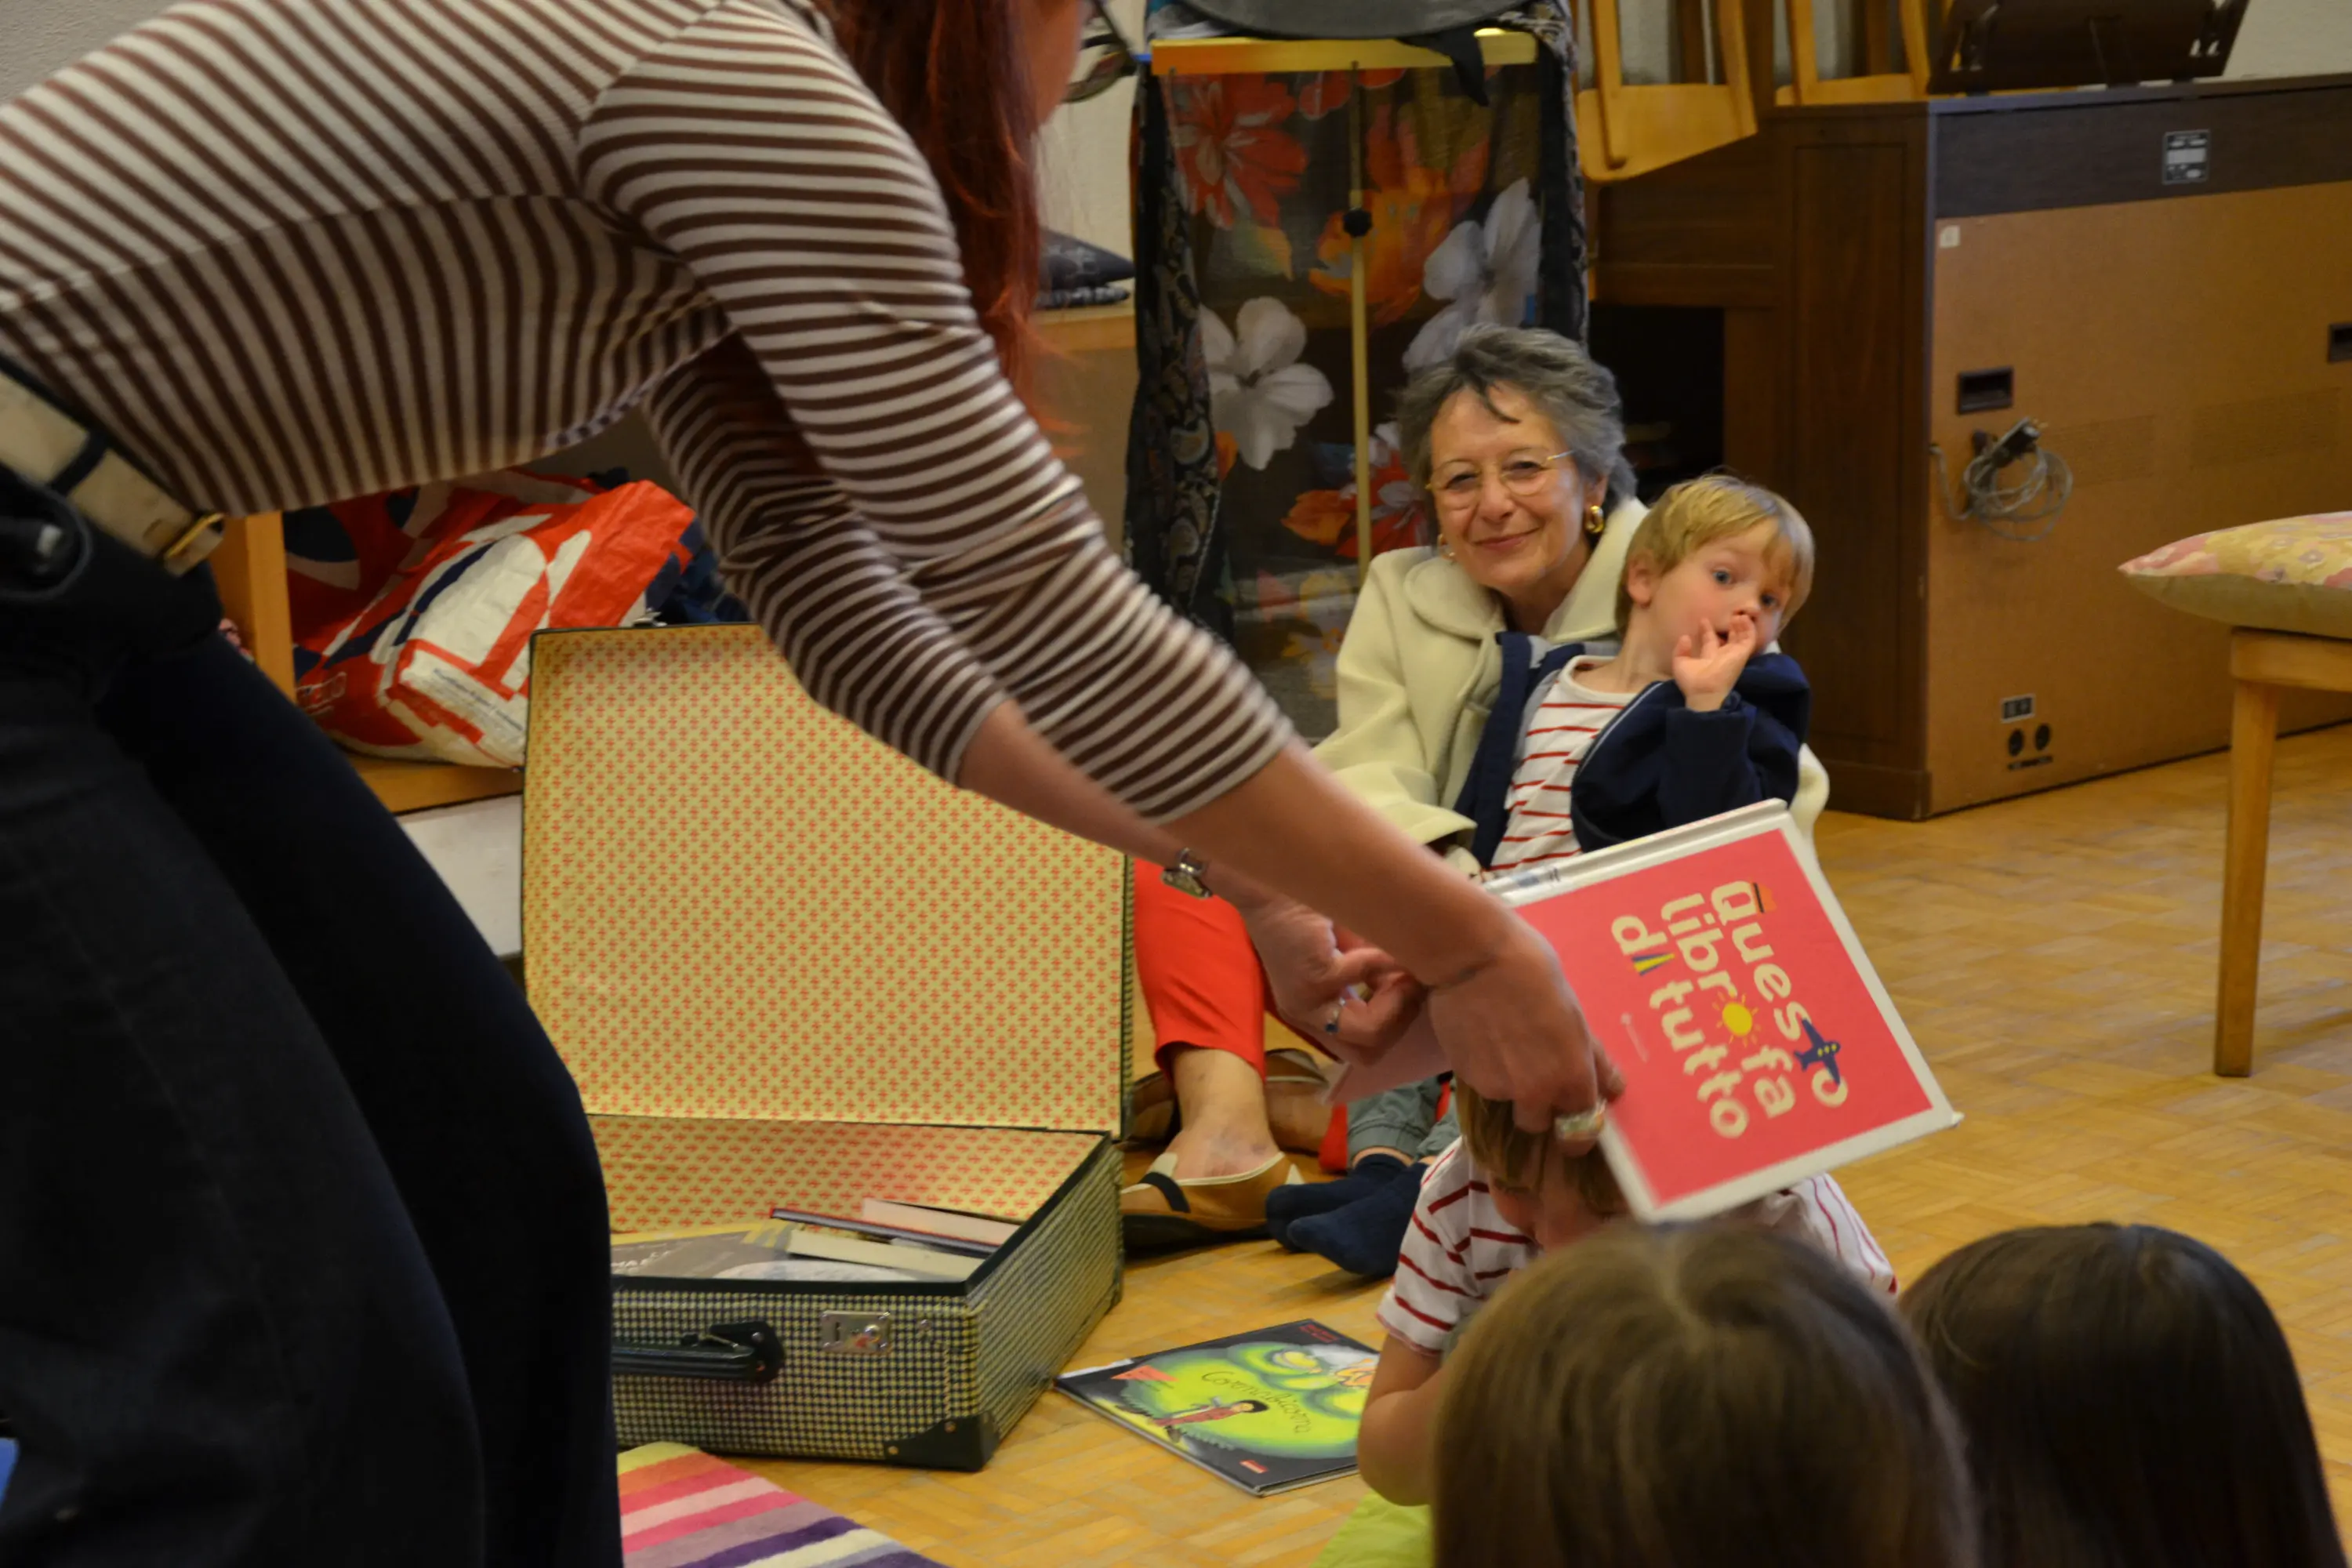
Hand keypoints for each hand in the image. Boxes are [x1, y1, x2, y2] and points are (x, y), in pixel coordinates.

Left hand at [1240, 895, 1426, 1062]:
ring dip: (1398, 1004)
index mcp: (1316, 1015)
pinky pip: (1365, 980)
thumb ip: (1380, 978)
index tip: (1411, 991)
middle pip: (1368, 1054)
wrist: (1275, 882)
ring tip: (1408, 972)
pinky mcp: (1313, 978)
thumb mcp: (1355, 956)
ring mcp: (1308, 1003)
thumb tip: (1419, 987)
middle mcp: (1308, 1018)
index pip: (1364, 1051)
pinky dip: (1388, 962)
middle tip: (1413, 984)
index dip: (1394, 1026)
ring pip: (1368, 1035)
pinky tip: (1395, 946)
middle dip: (1400, 1022)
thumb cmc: (1314, 913)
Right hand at [1425, 919, 1624, 1143]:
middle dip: (1539, 1107)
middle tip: (1535, 1073)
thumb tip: (1614, 1088)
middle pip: (1538, 1124)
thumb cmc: (1534, 971)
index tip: (1574, 1121)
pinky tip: (1483, 1035)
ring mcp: (1497, 1087)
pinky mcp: (1466, 1076)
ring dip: (1510, 1084)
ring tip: (1505, 1041)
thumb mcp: (1574, 1012)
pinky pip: (1483, 1082)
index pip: (1580, 1133)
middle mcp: (1535, 1092)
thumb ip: (1593, 1057)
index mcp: (1571, 1077)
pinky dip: (1486, 1068)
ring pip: (1508, 1100)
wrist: (1473, 956)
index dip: (1578, 1131)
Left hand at [1670, 614, 1758, 712]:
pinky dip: (1748, 628)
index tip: (1703, 619)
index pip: (1710, 640)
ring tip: (1736, 614)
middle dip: (1729, 627)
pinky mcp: (1742, 653)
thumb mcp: (1680, 663)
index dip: (1707, 629)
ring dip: (1740, 625)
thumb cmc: (1692, 681)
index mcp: (1708, 657)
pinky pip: (1749, 639)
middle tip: (1728, 614)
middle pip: (1729, 638)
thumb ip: (1681, 650)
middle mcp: (1723, 655)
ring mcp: (1734, 654)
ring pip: (1741, 637)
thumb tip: (1685, 637)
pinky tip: (1742, 619)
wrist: (1705, 691)